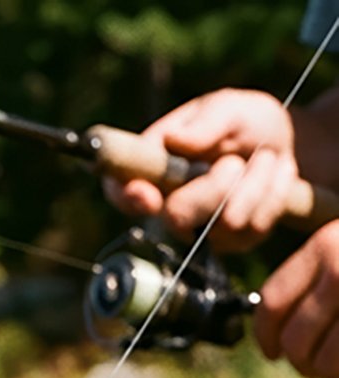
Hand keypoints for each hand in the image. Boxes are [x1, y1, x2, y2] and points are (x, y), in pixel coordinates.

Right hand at [106, 88, 297, 249]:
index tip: (147, 195)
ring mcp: (199, 228)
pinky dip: (274, 193)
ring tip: (263, 159)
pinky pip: (254, 228)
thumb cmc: (243, 122)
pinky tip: (273, 175)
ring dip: (255, 182)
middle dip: (215, 188)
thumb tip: (176, 139)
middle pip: (176, 216)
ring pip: (225, 223)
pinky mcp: (232, 242)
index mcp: (153, 168)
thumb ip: (206, 121)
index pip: (120, 190)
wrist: (285, 142)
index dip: (127, 197)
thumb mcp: (228, 106)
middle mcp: (168, 204)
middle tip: (234, 161)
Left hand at [255, 221, 338, 377]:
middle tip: (315, 364)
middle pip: (293, 338)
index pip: (272, 301)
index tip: (272, 352)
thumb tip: (277, 334)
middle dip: (300, 360)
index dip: (266, 335)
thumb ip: (317, 280)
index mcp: (326, 246)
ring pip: (319, 360)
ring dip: (326, 371)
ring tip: (337, 364)